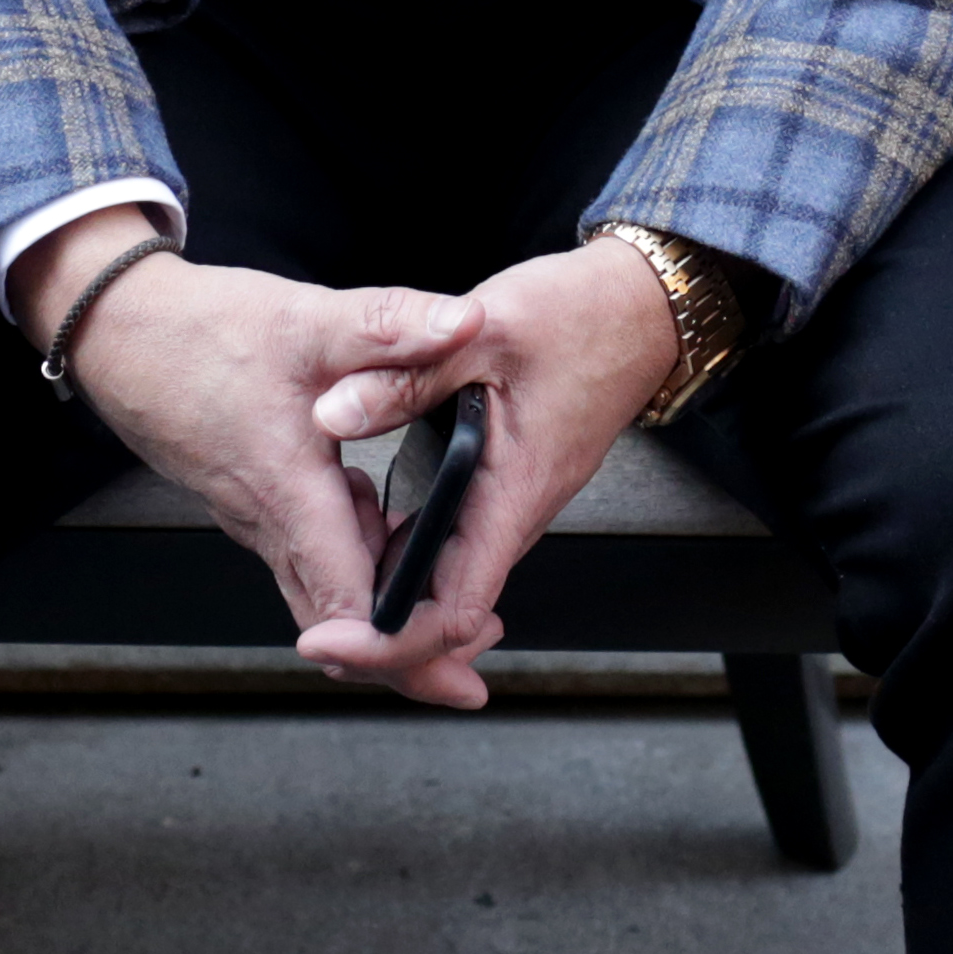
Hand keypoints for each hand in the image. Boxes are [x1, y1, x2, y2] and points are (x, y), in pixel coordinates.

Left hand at [297, 235, 684, 705]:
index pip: (451, 612)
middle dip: (376, 635)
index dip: (387, 642)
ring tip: (328, 579)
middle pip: (441, 615)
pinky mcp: (504, 491)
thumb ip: (404, 375)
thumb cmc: (579, 320)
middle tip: (312, 630)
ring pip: (444, 584)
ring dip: (389, 595)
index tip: (328, 639)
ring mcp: (509, 507)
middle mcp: (512, 516)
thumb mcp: (481, 332)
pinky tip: (371, 531)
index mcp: (511, 494)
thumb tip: (332, 414)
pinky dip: (408, 558)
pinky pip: (452, 548)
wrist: (640, 311)